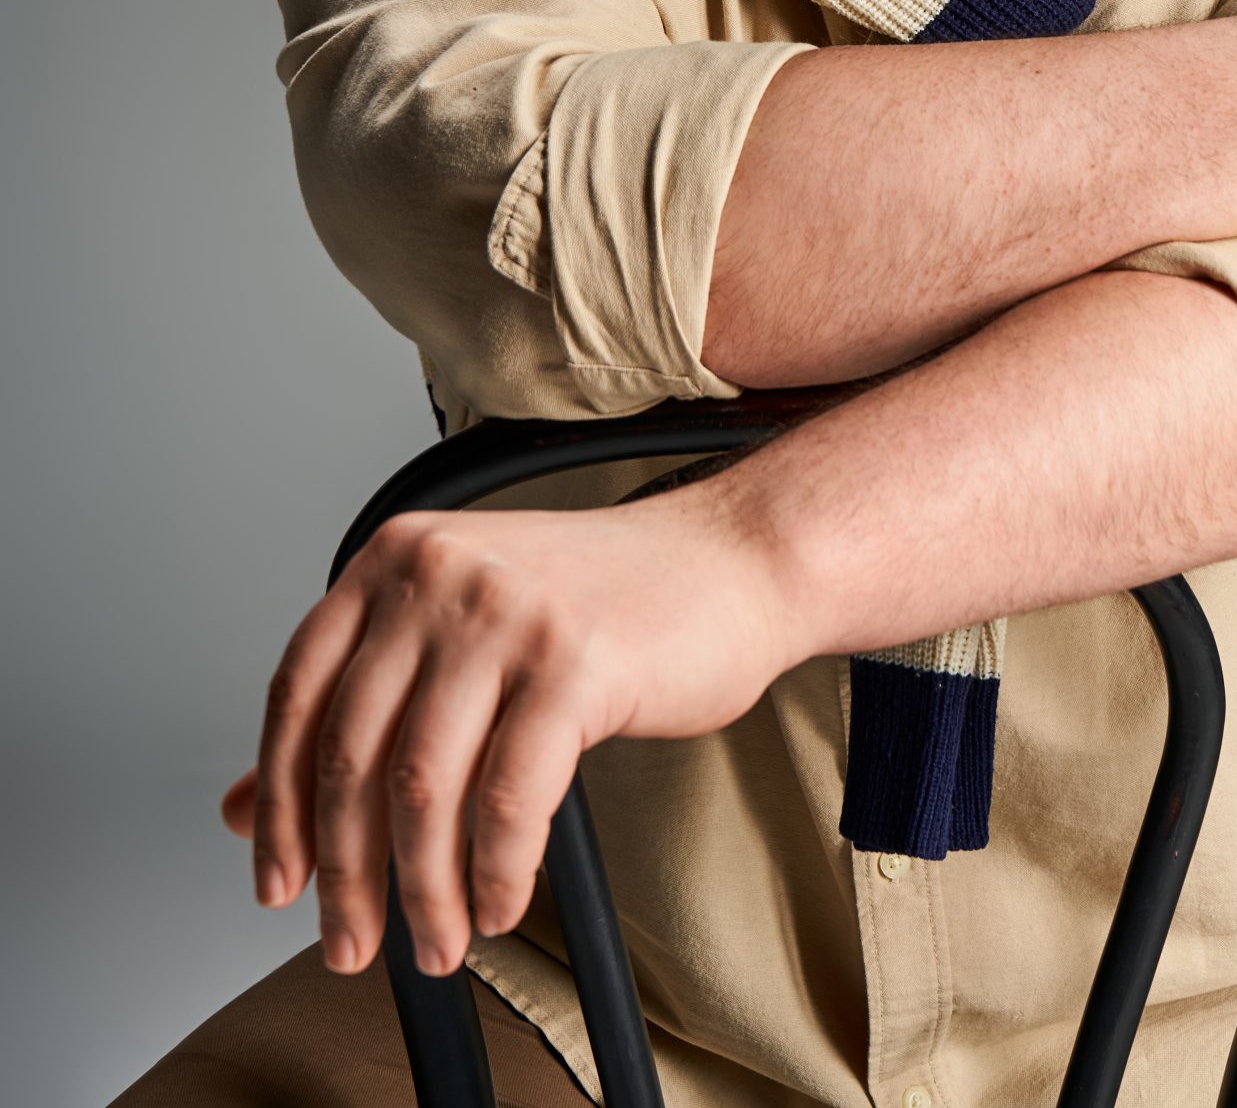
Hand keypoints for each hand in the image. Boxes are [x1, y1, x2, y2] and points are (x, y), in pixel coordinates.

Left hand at [221, 481, 794, 977]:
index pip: (297, 695)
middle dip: (345, 873)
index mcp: (396, 557)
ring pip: (423, 788)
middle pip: (352, 754)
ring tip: (436, 942)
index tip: (278, 883)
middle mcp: (439, 574)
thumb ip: (359, 703)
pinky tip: (500, 902)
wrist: (729, 559)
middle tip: (350, 944)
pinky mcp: (574, 664)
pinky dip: (496, 873)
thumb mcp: (459, 629)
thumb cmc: (599, 600)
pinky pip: (509, 801)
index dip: (277, 805)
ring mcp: (506, 614)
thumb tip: (242, 807)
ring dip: (421, 892)